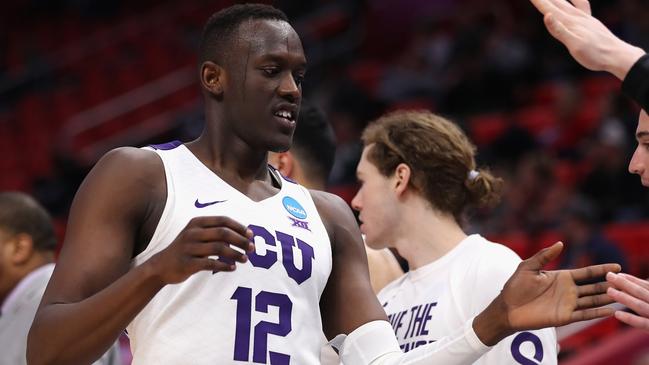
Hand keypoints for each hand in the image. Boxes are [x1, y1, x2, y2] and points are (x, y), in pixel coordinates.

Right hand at [147, 216, 253, 283]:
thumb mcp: (195, 234)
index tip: (251, 235)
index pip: (223, 220)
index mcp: (196, 222)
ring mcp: (189, 248)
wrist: (161, 266)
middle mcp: (192, 233)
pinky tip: (232, 268)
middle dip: (241, 240)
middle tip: (252, 248)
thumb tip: (242, 234)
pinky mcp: (188, 263)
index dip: (239, 227)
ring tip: (245, 259)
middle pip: (224, 233)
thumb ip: (214, 232)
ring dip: (236, 254)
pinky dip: (224, 266)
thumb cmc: (185, 249)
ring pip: (219, 248)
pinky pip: (211, 264)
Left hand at [475, 242, 620, 344]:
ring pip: (592, 300)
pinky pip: (584, 315)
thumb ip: (544, 255)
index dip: (601, 270)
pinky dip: (597, 313)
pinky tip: (609, 311)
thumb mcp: (528, 267)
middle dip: (608, 284)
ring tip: (620, 295)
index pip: (586, 273)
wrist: (507, 308)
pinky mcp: (564, 317)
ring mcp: (567, 304)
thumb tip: (560, 243)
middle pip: (593, 287)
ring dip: (605, 298)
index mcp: (561, 277)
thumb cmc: (515, 286)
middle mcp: (568, 290)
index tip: (617, 267)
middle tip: (623, 281)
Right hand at [529, 0, 644, 79]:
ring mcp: (584, 18)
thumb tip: (547, 15)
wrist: (616, 55)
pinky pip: (581, 5)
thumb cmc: (594, 54)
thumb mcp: (574, 45)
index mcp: (570, 23)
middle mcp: (576, 17)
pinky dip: (575, 0)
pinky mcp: (590, 22)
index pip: (549, 9)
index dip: (539, 2)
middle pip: (557, 3)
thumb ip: (560, 30)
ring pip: (566, 3)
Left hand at [607, 272, 648, 330]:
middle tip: (608, 276)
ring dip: (625, 298)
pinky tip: (617, 314)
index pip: (648, 286)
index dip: (633, 280)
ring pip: (641, 306)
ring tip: (609, 291)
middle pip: (642, 292)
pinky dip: (631, 319)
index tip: (618, 273)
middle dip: (625, 284)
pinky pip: (644, 324)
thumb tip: (640, 283)